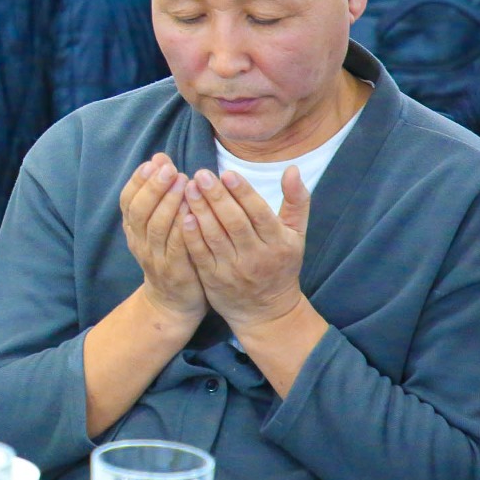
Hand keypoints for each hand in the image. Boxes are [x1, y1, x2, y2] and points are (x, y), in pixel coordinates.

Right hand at [119, 154, 207, 326]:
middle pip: (140, 212)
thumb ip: (159, 193)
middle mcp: (139, 242)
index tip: (154, 162)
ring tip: (183, 182)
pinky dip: (182, 230)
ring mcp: (155, 258)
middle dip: (153, 187)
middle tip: (169, 169)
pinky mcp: (174, 271)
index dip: (139, 181)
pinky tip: (192, 213)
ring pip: (156, 228)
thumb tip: (160, 157)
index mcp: (134, 229)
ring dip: (168, 203)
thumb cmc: (171, 254)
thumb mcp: (158, 223)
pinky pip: (176, 248)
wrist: (173, 301)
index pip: (128, 200)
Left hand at [178, 167, 309, 329]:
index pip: (259, 213)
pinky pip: (200, 254)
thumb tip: (292, 168)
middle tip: (201, 175)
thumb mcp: (296, 234)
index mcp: (279, 242)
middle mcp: (257, 256)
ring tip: (188, 188)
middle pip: (234, 222)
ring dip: (200, 210)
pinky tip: (183, 216)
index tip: (227, 173)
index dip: (243, 192)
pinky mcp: (214, 279)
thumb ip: (297, 201)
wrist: (266, 311)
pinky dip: (191, 235)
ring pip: (215, 236)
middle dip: (217, 197)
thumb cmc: (281, 264)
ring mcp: (234, 269)